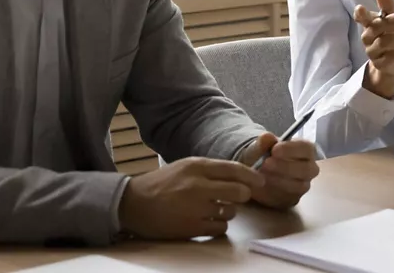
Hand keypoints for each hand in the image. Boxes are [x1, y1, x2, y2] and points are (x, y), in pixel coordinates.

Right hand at [118, 157, 264, 239]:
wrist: (133, 204)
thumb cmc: (161, 184)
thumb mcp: (185, 167)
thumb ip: (210, 169)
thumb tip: (240, 175)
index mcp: (196, 166)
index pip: (234, 169)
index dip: (252, 176)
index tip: (260, 181)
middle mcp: (197, 186)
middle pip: (239, 191)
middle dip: (243, 195)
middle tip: (239, 197)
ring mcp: (195, 208)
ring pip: (231, 211)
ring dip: (229, 211)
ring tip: (216, 209)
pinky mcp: (191, 227)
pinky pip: (220, 228)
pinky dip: (218, 225)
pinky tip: (209, 221)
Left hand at [236, 133, 320, 208]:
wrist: (256, 171)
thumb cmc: (264, 154)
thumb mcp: (260, 146)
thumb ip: (263, 142)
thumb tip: (267, 137)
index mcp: (306, 150)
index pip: (306, 148)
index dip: (291, 149)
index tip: (274, 150)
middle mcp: (309, 169)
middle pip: (306, 170)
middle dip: (285, 167)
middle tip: (266, 163)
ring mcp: (303, 186)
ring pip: (298, 186)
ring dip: (278, 181)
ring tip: (261, 176)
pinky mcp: (293, 199)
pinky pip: (287, 198)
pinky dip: (272, 193)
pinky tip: (260, 187)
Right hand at [354, 0, 393, 98]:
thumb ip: (388, 6)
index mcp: (369, 24)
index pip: (360, 18)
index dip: (360, 14)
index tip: (361, 8)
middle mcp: (367, 38)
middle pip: (376, 28)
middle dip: (390, 21)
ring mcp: (373, 52)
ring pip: (385, 42)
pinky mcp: (381, 64)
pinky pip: (393, 55)